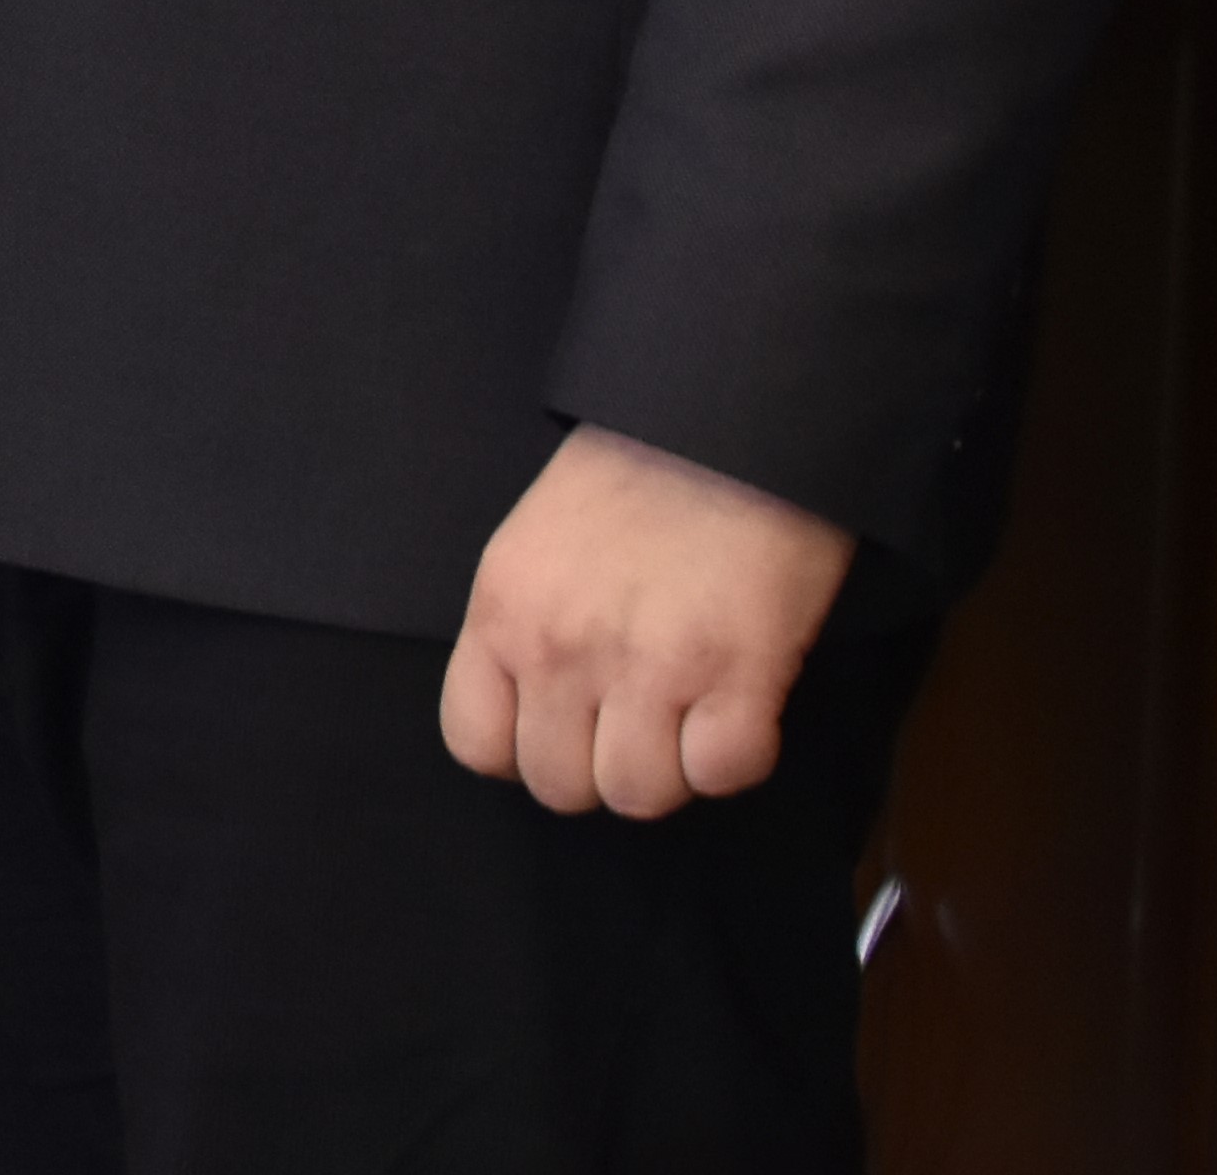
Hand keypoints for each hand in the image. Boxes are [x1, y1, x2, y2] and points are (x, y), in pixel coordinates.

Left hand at [439, 422, 853, 817]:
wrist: (726, 419)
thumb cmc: (634, 477)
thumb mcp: (536, 546)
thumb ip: (526, 630)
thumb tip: (544, 714)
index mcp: (502, 610)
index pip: (475, 744)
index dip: (524, 750)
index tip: (565, 727)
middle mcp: (559, 648)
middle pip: (561, 786)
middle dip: (603, 765)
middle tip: (641, 718)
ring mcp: (646, 666)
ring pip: (640, 796)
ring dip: (674, 768)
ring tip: (694, 710)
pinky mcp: (737, 674)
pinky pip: (723, 773)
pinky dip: (738, 754)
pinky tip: (742, 703)